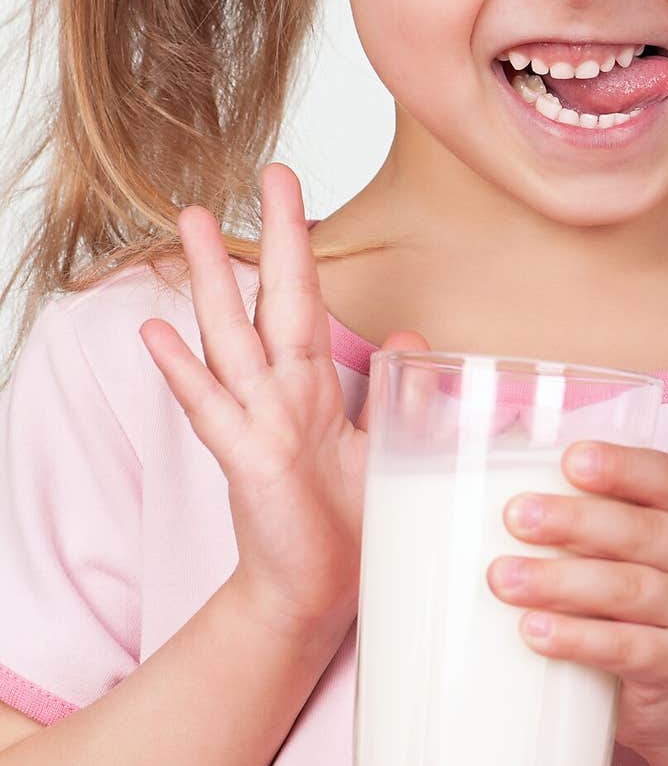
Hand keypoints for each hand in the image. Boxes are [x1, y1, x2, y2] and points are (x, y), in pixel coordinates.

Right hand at [139, 161, 429, 638]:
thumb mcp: (382, 447)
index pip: (306, 298)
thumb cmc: (342, 525)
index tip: (292, 188)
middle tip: (268, 170)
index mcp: (313, 388)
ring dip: (211, 279)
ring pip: (231, 337)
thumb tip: (412, 335)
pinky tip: (156, 334)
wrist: (313, 595)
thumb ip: (394, 392)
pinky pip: (212, 410)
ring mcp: (257, 424)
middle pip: (273, 299)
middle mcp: (281, 394)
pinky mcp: (246, 463)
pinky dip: (184, 373)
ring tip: (190, 222)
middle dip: (274, 235)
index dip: (302, 243)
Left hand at [486, 441, 667, 756]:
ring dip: (559, 581)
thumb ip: (596, 519)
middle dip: (572, 521)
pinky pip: (625, 648)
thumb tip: (505, 495)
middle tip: (515, 517)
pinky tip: (534, 630)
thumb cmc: (647, 604)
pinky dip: (575, 638)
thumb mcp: (640, 553)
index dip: (621, 466)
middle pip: (640, 532)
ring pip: (627, 589)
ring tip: (503, 579)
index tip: (571, 460)